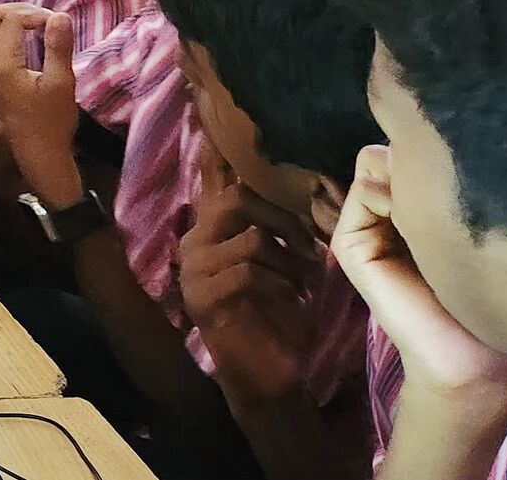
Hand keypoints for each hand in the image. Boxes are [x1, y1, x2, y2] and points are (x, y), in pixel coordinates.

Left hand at [0, 4, 82, 195]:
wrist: (36, 150)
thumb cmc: (51, 120)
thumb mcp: (61, 83)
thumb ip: (58, 47)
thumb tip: (59, 15)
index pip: (13, 18)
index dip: (38, 14)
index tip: (59, 25)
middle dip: (19, 9)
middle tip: (46, 19)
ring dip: (7, 17)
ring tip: (36, 24)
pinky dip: (1, 28)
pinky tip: (24, 38)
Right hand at [182, 139, 320, 402]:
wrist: (268, 376)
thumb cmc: (280, 316)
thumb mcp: (281, 262)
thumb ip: (275, 226)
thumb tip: (304, 181)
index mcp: (209, 230)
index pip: (216, 181)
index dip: (226, 157)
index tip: (231, 131)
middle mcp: (193, 243)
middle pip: (236, 200)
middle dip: (285, 220)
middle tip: (313, 248)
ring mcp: (193, 271)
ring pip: (251, 240)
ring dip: (292, 262)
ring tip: (308, 284)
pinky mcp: (202, 298)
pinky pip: (248, 273)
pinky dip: (282, 285)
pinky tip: (296, 300)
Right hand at [337, 146, 506, 412]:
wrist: (468, 353)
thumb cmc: (477, 293)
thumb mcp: (455, 231)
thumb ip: (430, 193)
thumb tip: (410, 149)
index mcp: (404, 212)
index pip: (401, 153)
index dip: (424, 156)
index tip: (455, 178)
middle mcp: (377, 216)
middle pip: (385, 154)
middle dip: (414, 163)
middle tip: (443, 196)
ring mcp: (358, 229)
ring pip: (374, 164)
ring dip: (406, 180)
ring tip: (432, 216)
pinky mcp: (348, 246)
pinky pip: (365, 190)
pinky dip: (391, 196)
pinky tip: (416, 227)